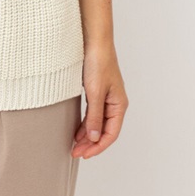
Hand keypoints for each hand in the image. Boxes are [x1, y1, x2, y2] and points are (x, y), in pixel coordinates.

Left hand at [71, 41, 128, 158]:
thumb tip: (94, 138)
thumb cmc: (98, 62)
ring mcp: (106, 98)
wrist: (94, 41)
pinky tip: (77, 130)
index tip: (84, 154)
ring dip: (87, 135)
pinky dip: (85, 123)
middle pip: (104, 130)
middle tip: (75, 153)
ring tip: (75, 145)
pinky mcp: (97, 92)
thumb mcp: (95, 92)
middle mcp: (115, 103)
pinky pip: (93, 114)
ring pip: (98, 123)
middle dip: (91, 144)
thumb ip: (94, 116)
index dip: (98, 146)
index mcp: (119, 105)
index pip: (111, 134)